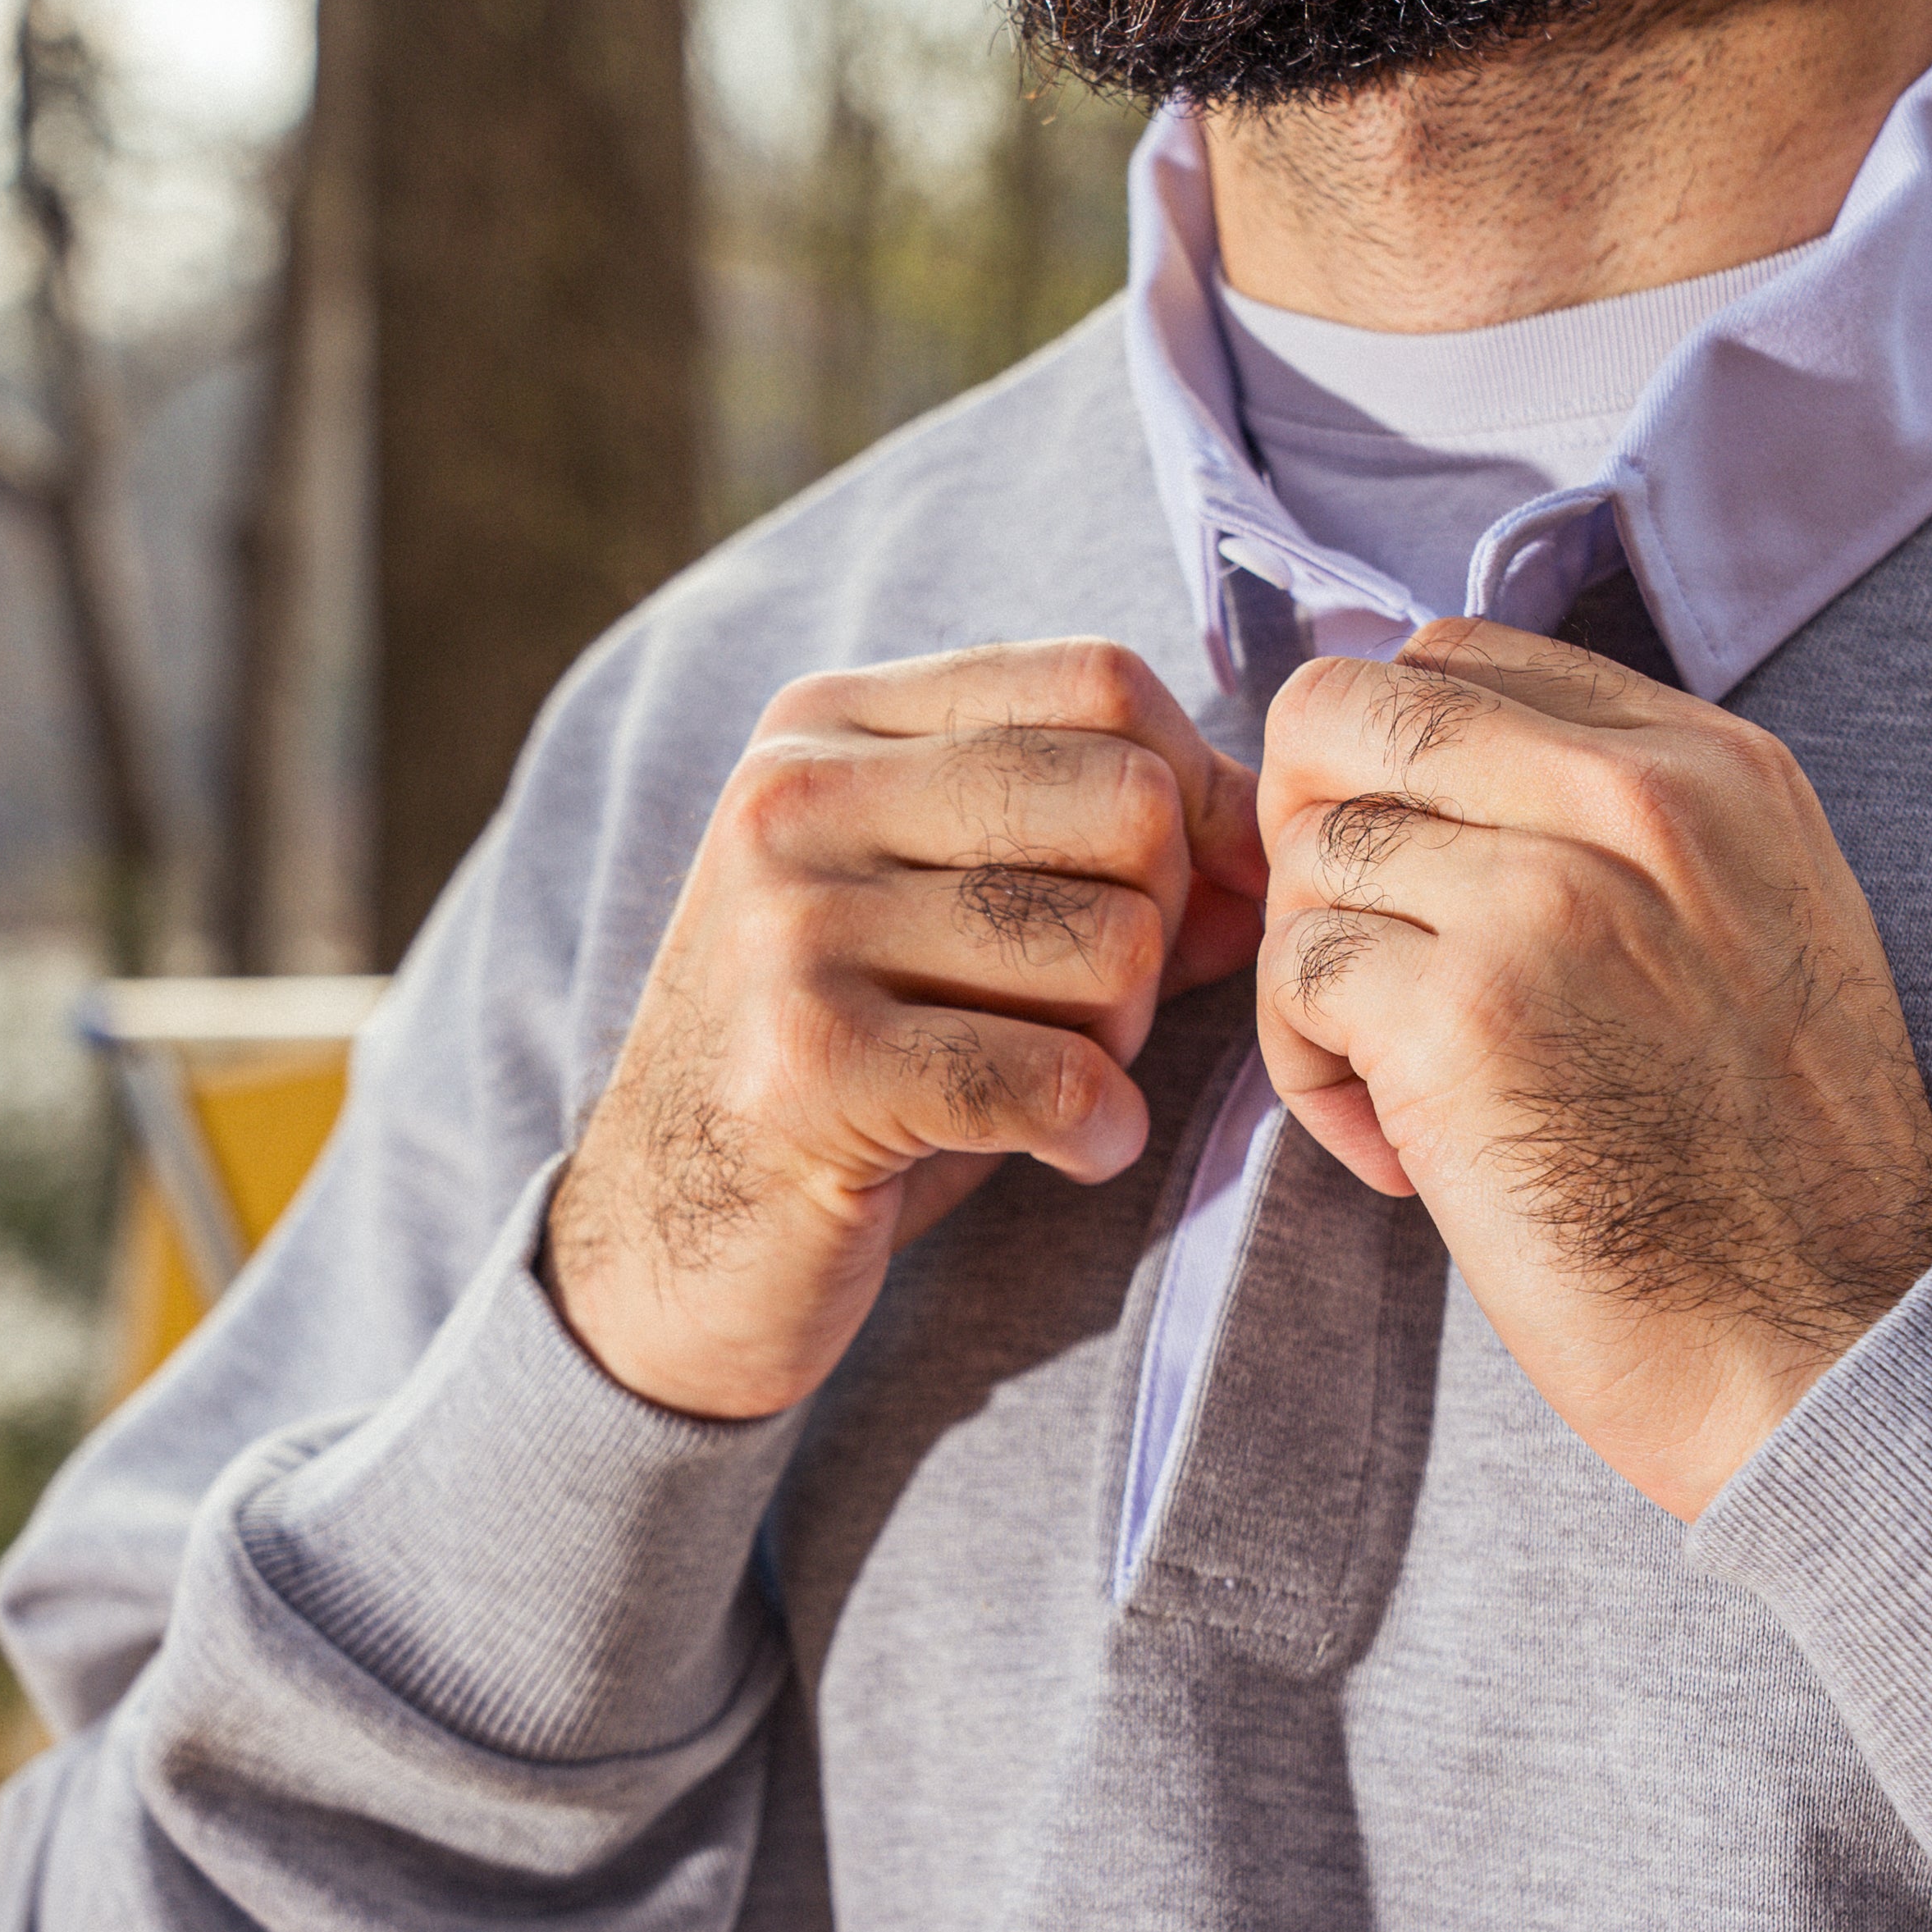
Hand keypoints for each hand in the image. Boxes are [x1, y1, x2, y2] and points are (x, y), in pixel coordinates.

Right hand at [546, 640, 1264, 1417]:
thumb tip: (1270, 844)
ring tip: (1055, 1087)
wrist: (661, 1248)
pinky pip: (1059, 1076)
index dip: (1196, 793)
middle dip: (1161, 927)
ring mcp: (790, 928)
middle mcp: (794, 798)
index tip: (1197, 899)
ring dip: (1126, 1041)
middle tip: (1100, 1021)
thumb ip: (1101, 860)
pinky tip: (1071, 1156)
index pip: (1098, 682)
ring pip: (1111, 944)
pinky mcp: (809, 1067)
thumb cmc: (842, 1077)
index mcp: (825, 726)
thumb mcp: (950, 930)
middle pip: (1124, 803)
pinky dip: (1101, 1133)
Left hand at [1256, 616, 1931, 1519]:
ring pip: (1304, 855)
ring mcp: (1543, 896)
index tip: (1407, 886)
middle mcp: (1628, 799)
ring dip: (1314, 978)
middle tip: (1354, 965)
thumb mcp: (1740, 924)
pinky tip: (1401, 1157)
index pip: (1453, 659)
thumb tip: (1425, 793)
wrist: (1822, 1334)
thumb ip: (1611, 832)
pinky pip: (1295, 975)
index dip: (1379, 767)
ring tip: (1395, 1088)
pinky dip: (1310, 1074)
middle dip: (1304, 836)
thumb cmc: (1764, 1169)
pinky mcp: (1461, 1013)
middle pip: (1342, 714)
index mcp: (1702, 764)